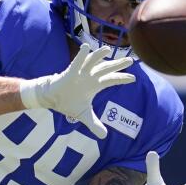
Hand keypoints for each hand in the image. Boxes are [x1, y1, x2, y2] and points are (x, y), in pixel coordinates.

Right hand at [18, 44, 133, 138]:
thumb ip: (94, 124)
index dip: (122, 79)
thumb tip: (104, 136)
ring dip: (99, 56)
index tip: (133, 79)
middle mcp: (89, 76)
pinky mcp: (69, 72)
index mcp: (94, 85)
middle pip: (106, 69)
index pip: (111, 80)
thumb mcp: (83, 115)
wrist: (52, 99)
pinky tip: (86, 48)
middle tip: (130, 60)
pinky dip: (81, 56)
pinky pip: (76, 63)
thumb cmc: (68, 102)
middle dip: (117, 65)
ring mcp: (80, 73)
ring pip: (92, 62)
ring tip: (107, 49)